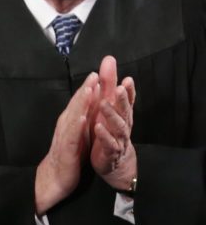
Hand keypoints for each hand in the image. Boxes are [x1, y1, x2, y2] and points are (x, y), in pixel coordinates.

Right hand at [35, 72, 98, 213]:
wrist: (55, 178)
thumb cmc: (68, 155)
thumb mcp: (78, 134)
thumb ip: (82, 118)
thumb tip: (89, 103)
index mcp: (70, 122)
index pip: (80, 103)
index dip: (88, 88)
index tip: (97, 73)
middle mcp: (66, 126)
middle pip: (76, 105)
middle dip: (85, 89)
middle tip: (94, 74)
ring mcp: (65, 137)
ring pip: (73, 116)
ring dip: (81, 103)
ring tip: (89, 90)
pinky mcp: (66, 150)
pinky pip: (72, 136)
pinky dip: (76, 126)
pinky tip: (82, 118)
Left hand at [90, 56, 136, 189]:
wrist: (114, 163)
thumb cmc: (111, 131)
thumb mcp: (109, 106)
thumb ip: (108, 85)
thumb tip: (108, 60)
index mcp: (122, 114)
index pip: (127, 100)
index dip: (128, 90)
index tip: (127, 79)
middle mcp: (123, 125)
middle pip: (125, 111)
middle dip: (122, 99)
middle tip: (119, 87)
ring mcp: (118, 139)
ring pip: (118, 127)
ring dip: (111, 115)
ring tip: (104, 104)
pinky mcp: (110, 152)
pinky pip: (108, 144)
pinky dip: (103, 136)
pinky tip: (97, 126)